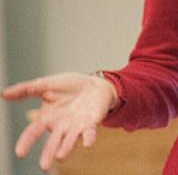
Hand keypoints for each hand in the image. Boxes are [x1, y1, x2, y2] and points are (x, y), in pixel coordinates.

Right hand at [1, 72, 117, 171]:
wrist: (95, 84)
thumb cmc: (70, 86)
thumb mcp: (47, 85)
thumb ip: (27, 90)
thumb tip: (3, 93)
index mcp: (46, 118)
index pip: (34, 131)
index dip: (27, 141)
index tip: (20, 152)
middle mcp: (60, 127)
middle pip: (52, 142)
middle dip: (48, 154)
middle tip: (44, 166)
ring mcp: (75, 127)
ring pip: (69, 141)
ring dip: (66, 148)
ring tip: (61, 157)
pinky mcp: (91, 123)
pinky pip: (89, 133)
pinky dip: (88, 138)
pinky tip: (87, 144)